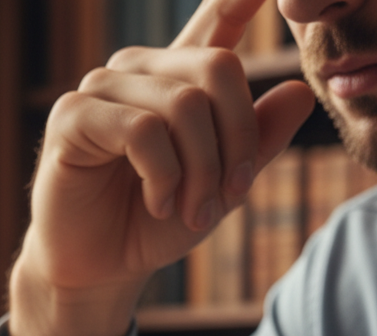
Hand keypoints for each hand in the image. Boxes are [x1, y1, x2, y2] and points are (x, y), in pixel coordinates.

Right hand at [8, 0, 314, 335]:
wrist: (99, 269)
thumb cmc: (153, 225)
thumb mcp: (220, 188)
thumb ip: (257, 142)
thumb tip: (302, 92)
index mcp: (179, 77)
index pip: (218, 16)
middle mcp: (140, 70)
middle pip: (218, 69)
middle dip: (237, 143)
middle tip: (230, 198)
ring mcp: (102, 87)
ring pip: (183, 105)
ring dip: (200, 172)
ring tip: (192, 214)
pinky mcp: (73, 115)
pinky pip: (142, 130)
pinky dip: (163, 177)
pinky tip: (158, 204)